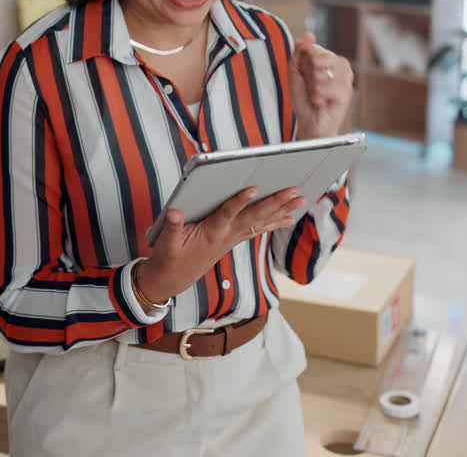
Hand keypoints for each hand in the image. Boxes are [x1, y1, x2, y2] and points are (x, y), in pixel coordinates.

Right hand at [136, 186, 305, 302]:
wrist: (173, 279)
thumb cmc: (170, 258)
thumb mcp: (166, 243)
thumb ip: (172, 227)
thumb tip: (175, 212)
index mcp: (210, 232)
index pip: (227, 213)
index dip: (240, 201)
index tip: (254, 187)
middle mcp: (226, 235)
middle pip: (254, 217)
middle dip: (276, 203)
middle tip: (295, 192)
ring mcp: (232, 238)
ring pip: (261, 222)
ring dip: (281, 211)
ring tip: (300, 201)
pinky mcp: (232, 240)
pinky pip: (258, 229)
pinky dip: (274, 223)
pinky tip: (288, 218)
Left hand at [289, 32, 353, 139]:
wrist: (309, 122)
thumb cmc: (304, 98)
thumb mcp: (295, 71)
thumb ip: (300, 51)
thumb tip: (308, 35)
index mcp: (329, 58)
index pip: (313, 48)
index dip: (303, 63)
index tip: (305, 75)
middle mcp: (341, 66)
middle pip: (317, 59)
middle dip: (309, 75)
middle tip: (312, 87)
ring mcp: (346, 79)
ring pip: (321, 72)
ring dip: (313, 87)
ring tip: (317, 95)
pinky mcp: (346, 93)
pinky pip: (326, 87)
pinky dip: (318, 97)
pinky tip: (322, 102)